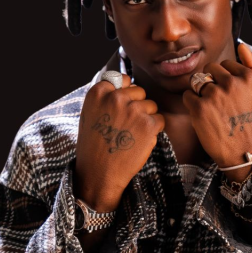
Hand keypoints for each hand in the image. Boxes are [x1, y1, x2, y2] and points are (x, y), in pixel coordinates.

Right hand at [75, 73, 165, 210]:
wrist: (99, 173)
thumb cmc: (94, 146)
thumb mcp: (91, 115)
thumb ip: (106, 98)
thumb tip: (126, 85)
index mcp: (99, 93)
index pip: (123, 79)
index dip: (126, 92)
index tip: (122, 107)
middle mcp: (116, 97)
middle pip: (140, 91)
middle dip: (138, 106)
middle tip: (127, 126)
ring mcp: (133, 110)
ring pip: (151, 106)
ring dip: (147, 119)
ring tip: (132, 135)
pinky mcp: (148, 124)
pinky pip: (160, 120)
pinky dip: (154, 131)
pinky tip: (140, 141)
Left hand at [183, 42, 251, 183]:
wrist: (244, 152)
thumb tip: (242, 46)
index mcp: (247, 77)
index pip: (226, 64)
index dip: (225, 78)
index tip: (229, 93)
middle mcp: (231, 83)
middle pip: (209, 69)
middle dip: (211, 82)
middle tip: (219, 101)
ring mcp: (214, 95)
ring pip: (197, 81)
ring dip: (200, 92)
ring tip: (211, 108)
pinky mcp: (199, 108)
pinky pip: (188, 95)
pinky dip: (192, 104)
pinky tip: (204, 115)